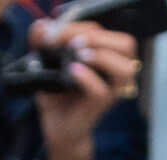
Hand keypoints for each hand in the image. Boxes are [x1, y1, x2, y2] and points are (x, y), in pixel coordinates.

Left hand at [32, 19, 138, 159]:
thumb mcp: (45, 61)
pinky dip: (87, 77)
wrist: (57, 127)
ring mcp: (110, 89)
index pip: (101, 29)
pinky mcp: (100, 106)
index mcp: (104, 54)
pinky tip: (71, 72)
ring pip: (125, 67)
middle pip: (125, 43)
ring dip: (101, 56)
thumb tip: (41, 28)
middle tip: (72, 43)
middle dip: (95, 37)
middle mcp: (112, 70)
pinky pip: (101, 90)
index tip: (54, 33)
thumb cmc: (56, 93)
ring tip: (78, 56)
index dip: (80, 24)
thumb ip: (42, 41)